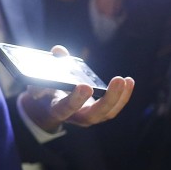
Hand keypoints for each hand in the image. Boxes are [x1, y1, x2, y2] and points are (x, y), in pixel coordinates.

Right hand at [18, 46, 134, 130]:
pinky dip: (122, 97)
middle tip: (117, 80)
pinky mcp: (98, 114)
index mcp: (54, 110)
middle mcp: (73, 118)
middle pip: (92, 116)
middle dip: (107, 99)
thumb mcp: (42, 79)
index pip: (64, 109)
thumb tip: (59, 51)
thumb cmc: (45, 90)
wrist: (48, 109)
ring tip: (126, 80)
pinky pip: (113, 109)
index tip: (85, 86)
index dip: (75, 100)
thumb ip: (49, 66)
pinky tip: (129, 81)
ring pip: (107, 114)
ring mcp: (87, 118)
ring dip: (119, 97)